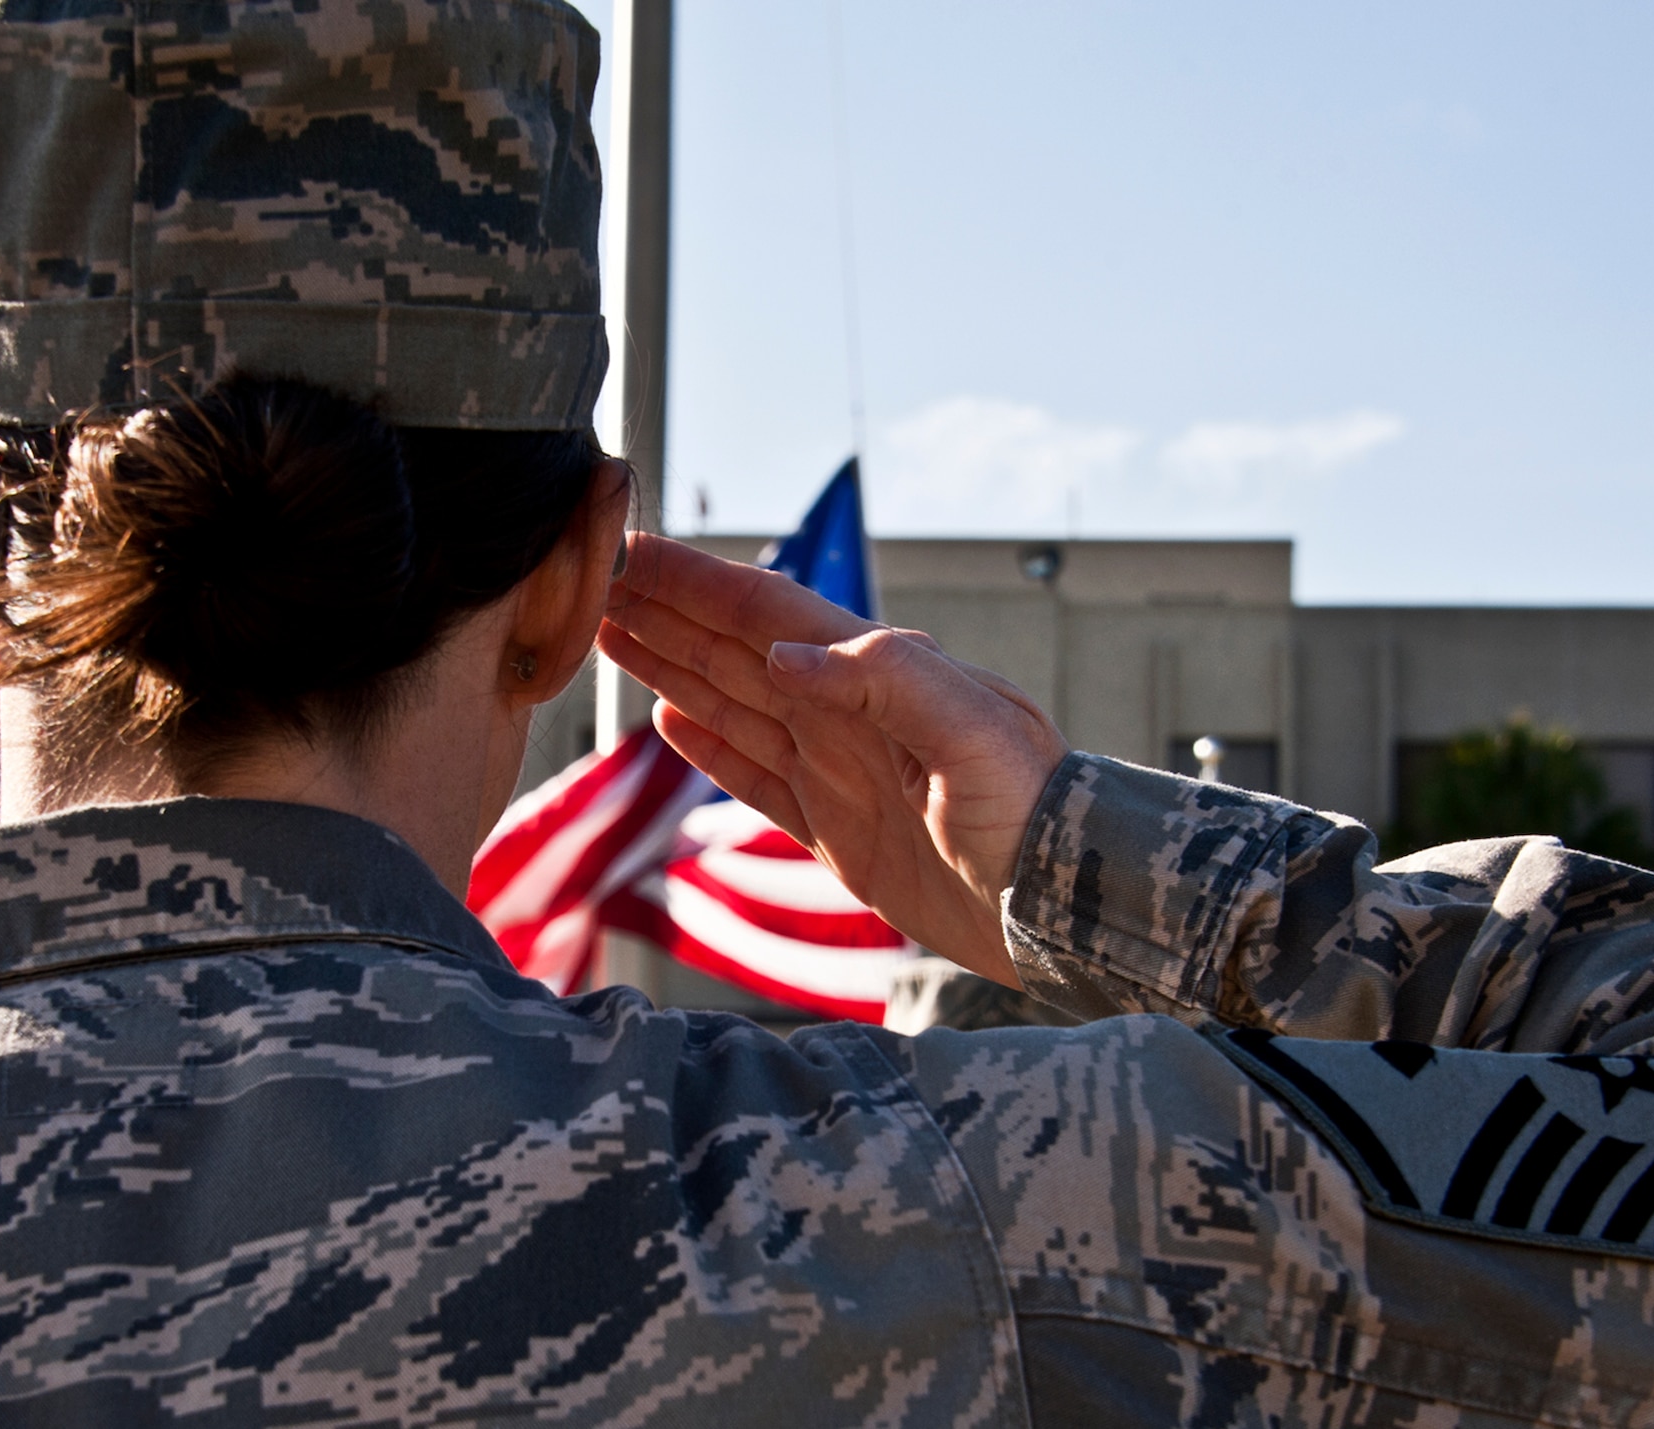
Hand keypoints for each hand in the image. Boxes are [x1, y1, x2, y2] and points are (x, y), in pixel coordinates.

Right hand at [597, 534, 1070, 983]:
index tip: (629, 550)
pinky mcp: (835, 828)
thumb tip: (787, 652)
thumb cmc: (1038, 812)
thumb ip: (889, 681)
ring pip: (733, 702)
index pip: (765, 613)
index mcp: (877, 673)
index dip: (695, 581)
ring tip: (609, 632)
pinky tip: (670, 717)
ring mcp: (838, 767)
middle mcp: (848, 710)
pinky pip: (755, 773)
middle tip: (589, 579)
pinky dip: (710, 744)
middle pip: (735, 648)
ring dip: (671, 666)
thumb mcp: (979, 733)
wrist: (1064, 905)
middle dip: (665, 611)